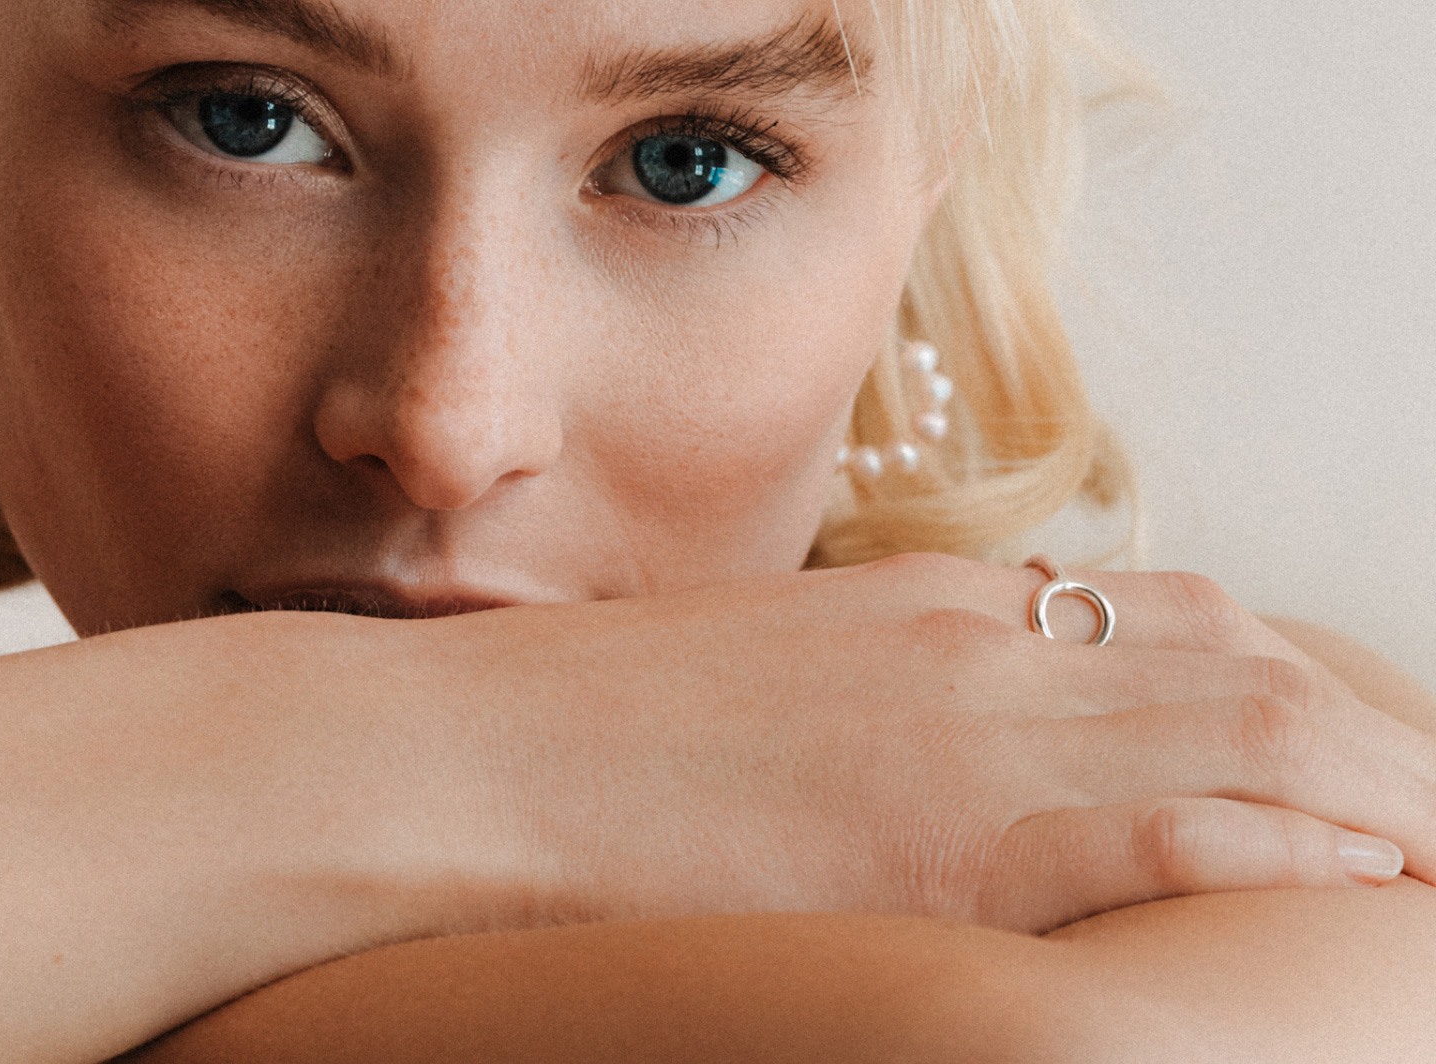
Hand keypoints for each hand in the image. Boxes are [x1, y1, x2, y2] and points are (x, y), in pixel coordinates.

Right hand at [438, 553, 1435, 935]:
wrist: (463, 758)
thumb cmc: (583, 732)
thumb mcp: (759, 680)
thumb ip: (881, 692)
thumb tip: (939, 744)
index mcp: (930, 605)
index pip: (1175, 611)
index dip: (1299, 680)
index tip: (1350, 748)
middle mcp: (976, 647)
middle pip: (1248, 661)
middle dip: (1376, 737)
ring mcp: (964, 736)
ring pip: (1247, 728)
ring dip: (1373, 791)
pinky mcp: (939, 843)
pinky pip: (1163, 827)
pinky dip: (1285, 853)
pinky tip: (1357, 887)